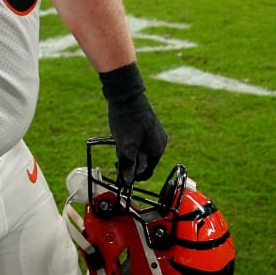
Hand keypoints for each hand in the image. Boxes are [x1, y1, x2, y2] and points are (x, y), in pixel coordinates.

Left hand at [101, 65, 167, 192]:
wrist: (125, 93)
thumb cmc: (127, 119)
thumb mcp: (126, 145)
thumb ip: (128, 164)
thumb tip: (127, 182)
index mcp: (158, 149)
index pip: (147, 171)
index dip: (134, 177)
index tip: (121, 178)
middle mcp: (158, 142)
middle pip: (143, 162)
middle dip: (130, 165)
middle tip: (117, 164)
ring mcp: (153, 133)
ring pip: (140, 152)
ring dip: (128, 155)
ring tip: (117, 151)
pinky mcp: (146, 126)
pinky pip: (139, 142)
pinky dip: (130, 146)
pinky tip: (119, 142)